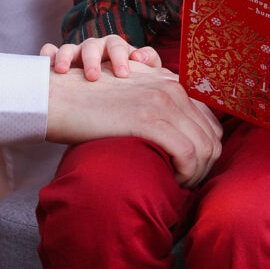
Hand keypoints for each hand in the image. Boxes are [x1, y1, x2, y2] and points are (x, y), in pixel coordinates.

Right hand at [41, 33, 162, 80]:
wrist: (107, 96)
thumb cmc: (125, 83)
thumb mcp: (142, 74)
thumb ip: (149, 63)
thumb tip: (141, 57)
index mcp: (114, 49)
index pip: (117, 46)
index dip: (120, 58)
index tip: (123, 75)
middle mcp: (94, 48)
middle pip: (92, 45)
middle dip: (92, 59)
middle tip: (93, 77)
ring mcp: (75, 53)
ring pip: (69, 47)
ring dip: (66, 56)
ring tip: (63, 71)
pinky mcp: (58, 61)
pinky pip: (50, 51)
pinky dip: (48, 55)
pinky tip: (47, 66)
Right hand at [45, 56, 222, 185]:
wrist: (57, 97)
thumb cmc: (87, 106)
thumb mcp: (128, 98)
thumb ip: (152, 108)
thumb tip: (172, 138)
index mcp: (169, 82)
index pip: (210, 121)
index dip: (207, 151)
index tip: (191, 170)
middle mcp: (172, 88)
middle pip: (212, 136)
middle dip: (206, 167)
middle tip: (187, 185)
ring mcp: (162, 102)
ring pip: (204, 147)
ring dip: (197, 174)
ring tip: (179, 186)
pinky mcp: (149, 119)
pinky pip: (187, 153)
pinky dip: (185, 173)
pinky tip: (171, 181)